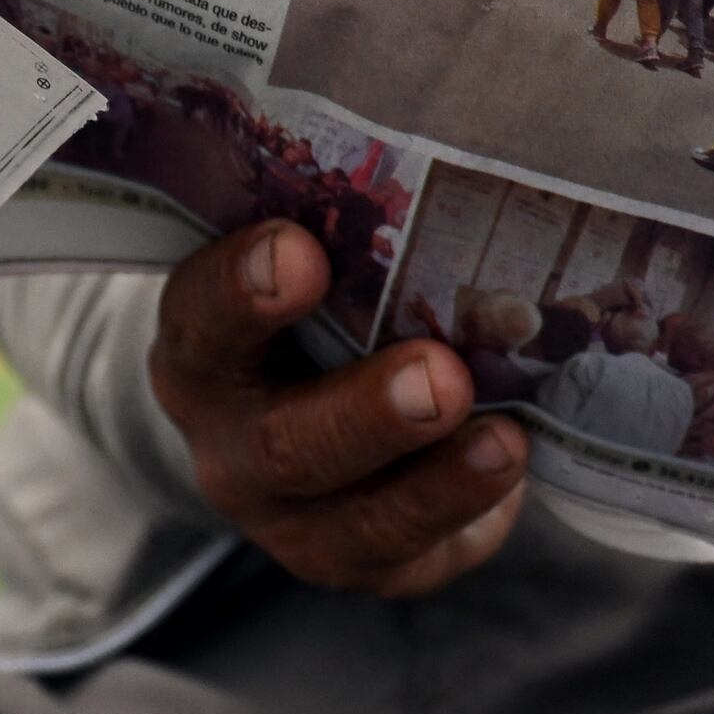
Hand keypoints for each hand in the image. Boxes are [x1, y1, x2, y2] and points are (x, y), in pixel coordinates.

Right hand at [149, 221, 528, 593]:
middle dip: (365, 413)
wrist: (308, 415)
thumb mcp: (309, 267)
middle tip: (440, 374)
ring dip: (435, 482)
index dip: (244, 288)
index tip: (299, 249)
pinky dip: (466, 511)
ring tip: (505, 442)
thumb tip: (454, 149)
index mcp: (202, 350)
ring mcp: (294, 522)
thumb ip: (348, 235)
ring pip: (357, 521)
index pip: (202, 318)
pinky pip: (413, 553)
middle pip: (283, 443)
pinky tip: (511, 464)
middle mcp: (232, 446)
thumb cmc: (319, 309)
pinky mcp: (365, 564)